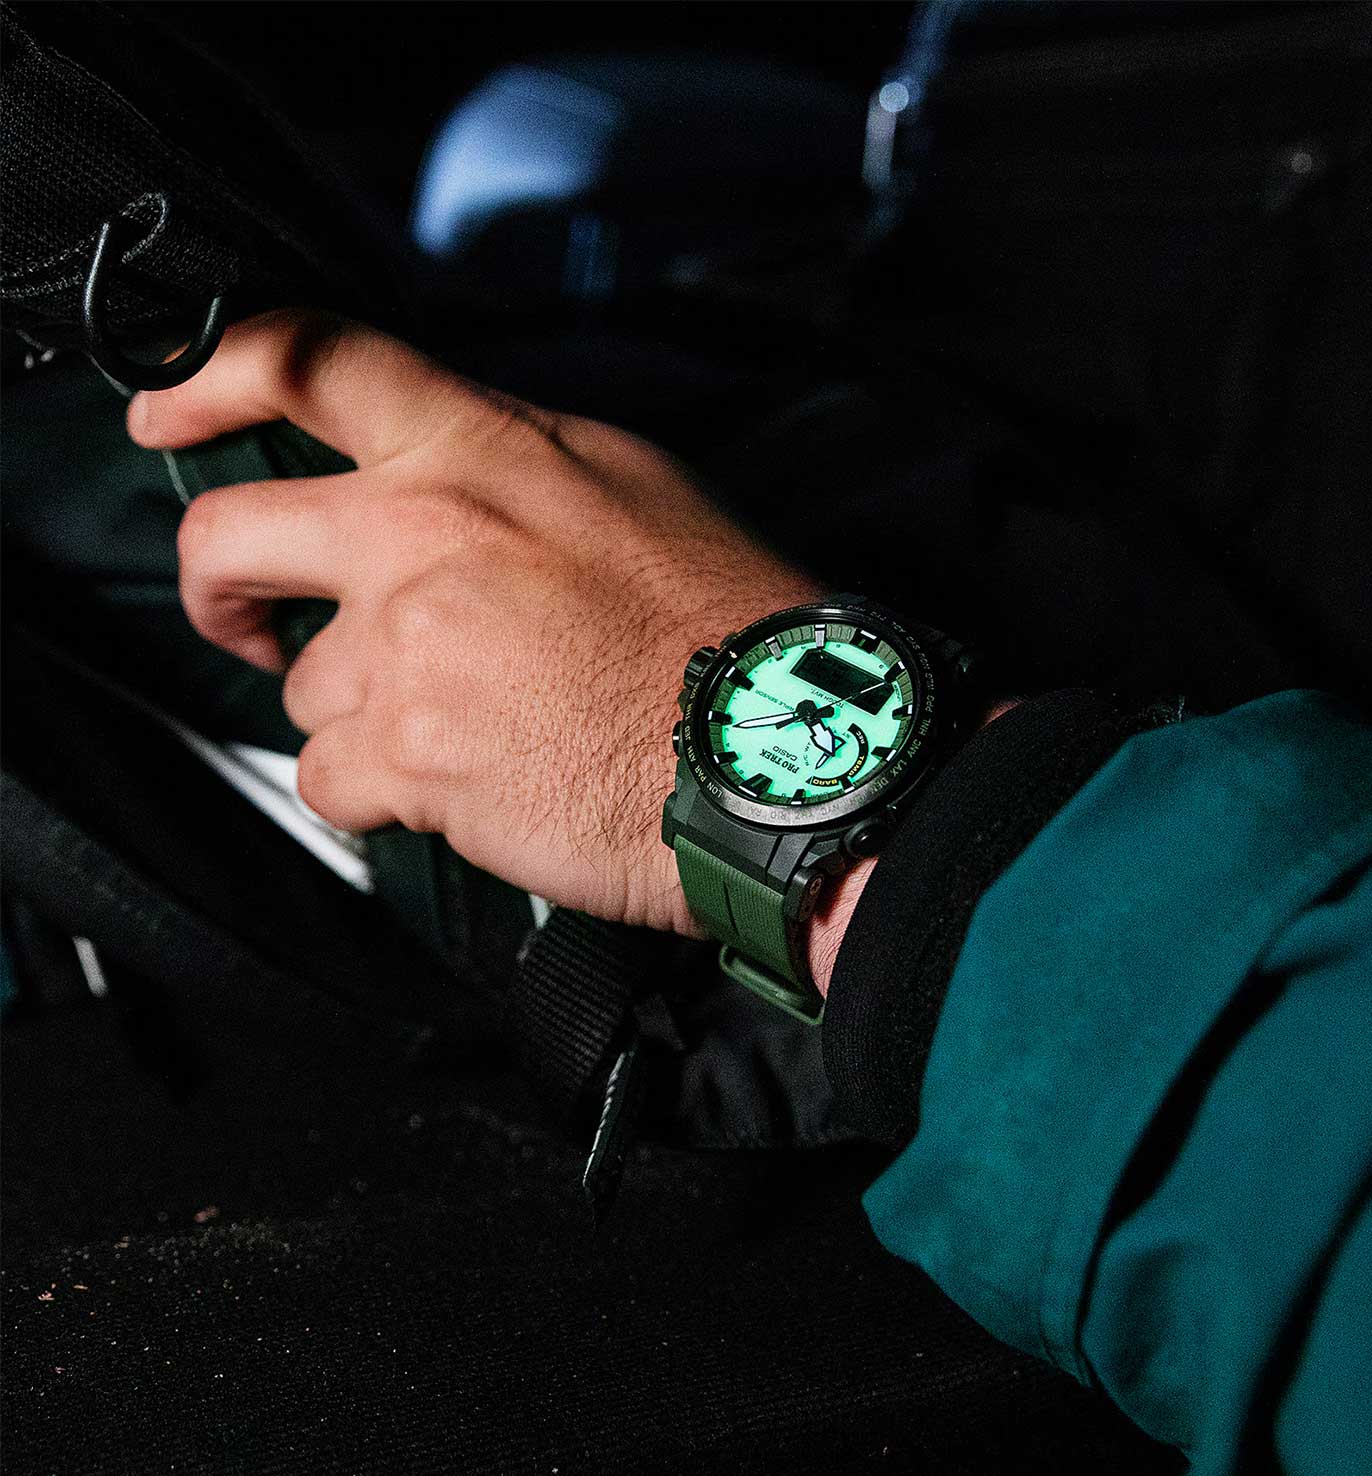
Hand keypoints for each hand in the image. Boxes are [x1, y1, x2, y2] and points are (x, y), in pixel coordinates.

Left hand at [129, 309, 819, 933]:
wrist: (776, 747)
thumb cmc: (730, 627)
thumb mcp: (633, 485)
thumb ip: (511, 463)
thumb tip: (442, 469)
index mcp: (485, 451)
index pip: (309, 361)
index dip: (210, 378)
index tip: (173, 415)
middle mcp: (427, 533)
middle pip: (232, 538)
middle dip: (221, 590)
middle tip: (247, 622)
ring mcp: (410, 646)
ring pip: (308, 687)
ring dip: (368, 716)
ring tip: (476, 731)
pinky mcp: (412, 755)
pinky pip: (332, 780)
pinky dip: (383, 796)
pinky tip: (466, 787)